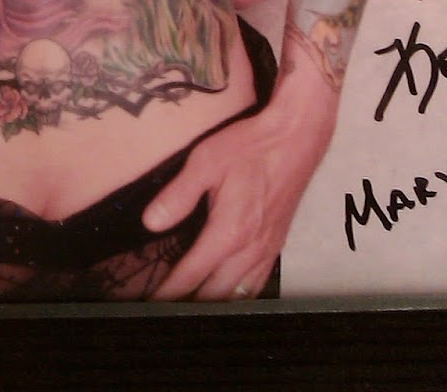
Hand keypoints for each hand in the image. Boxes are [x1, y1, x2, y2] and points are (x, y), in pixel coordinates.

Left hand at [142, 68, 336, 300]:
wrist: (296, 138)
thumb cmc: (250, 147)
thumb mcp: (205, 161)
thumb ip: (178, 195)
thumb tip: (150, 222)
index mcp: (229, 233)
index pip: (192, 275)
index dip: (169, 292)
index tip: (152, 303)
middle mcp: (249, 250)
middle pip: (215, 295)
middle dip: (190, 304)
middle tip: (168, 308)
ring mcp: (267, 251)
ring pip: (239, 296)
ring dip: (215, 304)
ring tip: (193, 308)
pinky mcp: (277, 245)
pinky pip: (256, 285)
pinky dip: (239, 297)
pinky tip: (228, 295)